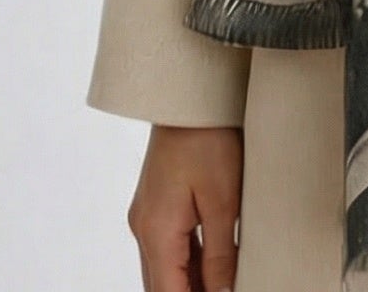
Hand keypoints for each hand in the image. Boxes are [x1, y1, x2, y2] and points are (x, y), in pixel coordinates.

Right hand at [128, 123, 242, 291]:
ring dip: (188, 282)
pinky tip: (211, 267)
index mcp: (156, 232)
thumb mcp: (223, 201)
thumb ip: (220, 255)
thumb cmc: (208, 138)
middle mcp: (143, 228)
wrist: (189, 94)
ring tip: (221, 284)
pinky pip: (168, 246)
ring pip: (164, 268)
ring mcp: (147, 215)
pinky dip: (187, 262)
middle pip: (161, 285)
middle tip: (223, 291)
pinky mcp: (156, 203)